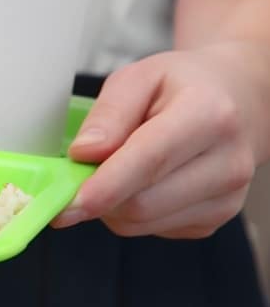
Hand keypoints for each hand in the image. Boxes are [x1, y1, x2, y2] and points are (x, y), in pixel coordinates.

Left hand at [53, 43, 267, 238]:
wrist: (238, 100)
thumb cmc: (183, 86)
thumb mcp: (139, 77)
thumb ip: (108, 113)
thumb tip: (84, 153)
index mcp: (209, 114)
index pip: (150, 161)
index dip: (105, 186)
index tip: (68, 201)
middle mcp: (228, 162)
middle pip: (144, 202)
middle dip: (99, 195)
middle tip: (76, 174)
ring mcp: (227, 197)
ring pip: (143, 222)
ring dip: (112, 205)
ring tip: (116, 168)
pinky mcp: (216, 218)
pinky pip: (154, 229)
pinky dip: (132, 211)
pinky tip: (142, 181)